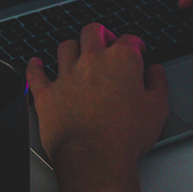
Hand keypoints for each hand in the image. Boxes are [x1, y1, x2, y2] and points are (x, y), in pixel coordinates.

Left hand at [26, 23, 168, 191]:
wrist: (95, 159)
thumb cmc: (126, 136)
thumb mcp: (157, 109)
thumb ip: (157, 83)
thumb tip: (156, 71)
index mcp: (120, 60)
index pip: (129, 40)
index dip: (135, 44)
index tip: (137, 50)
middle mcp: (91, 60)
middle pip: (92, 32)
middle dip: (101, 34)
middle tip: (106, 41)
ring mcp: (66, 75)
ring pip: (66, 47)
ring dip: (73, 47)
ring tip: (76, 52)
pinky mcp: (47, 94)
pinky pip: (36, 74)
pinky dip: (35, 67)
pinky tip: (36, 63)